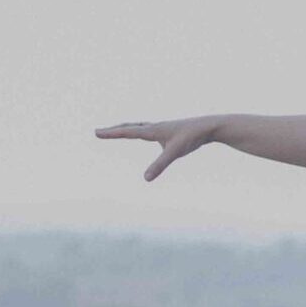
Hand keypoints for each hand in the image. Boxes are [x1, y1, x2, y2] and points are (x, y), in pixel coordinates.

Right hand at [94, 117, 218, 180]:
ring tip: (116, 131)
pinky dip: (139, 131)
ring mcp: (161, 128)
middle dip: (114, 130)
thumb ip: (159, 165)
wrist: (208, 127)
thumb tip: (145, 179)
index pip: (127, 132)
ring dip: (125, 128)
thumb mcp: (175, 153)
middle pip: (129, 127)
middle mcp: (155, 127)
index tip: (97, 133)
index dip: (112, 133)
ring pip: (138, 127)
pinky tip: (144, 134)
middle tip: (99, 132)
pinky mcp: (168, 132)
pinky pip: (148, 130)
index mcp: (153, 130)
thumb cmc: (192, 138)